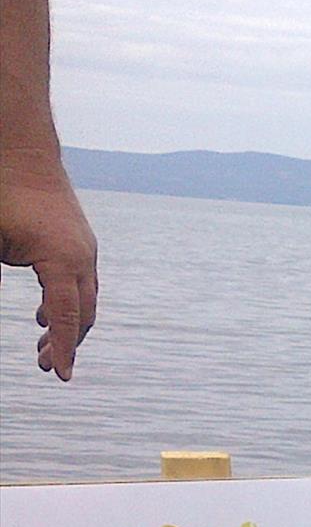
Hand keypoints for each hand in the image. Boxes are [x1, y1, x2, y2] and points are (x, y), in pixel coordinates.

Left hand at [0, 148, 98, 380]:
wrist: (22, 149)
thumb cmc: (2, 194)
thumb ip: (0, 264)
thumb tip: (27, 312)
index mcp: (62, 260)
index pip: (67, 316)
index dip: (64, 349)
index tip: (62, 376)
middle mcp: (82, 258)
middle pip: (83, 314)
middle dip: (66, 342)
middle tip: (46, 366)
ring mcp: (85, 249)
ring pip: (84, 299)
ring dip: (67, 324)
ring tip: (44, 343)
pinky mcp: (79, 241)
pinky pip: (79, 282)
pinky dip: (67, 303)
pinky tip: (44, 313)